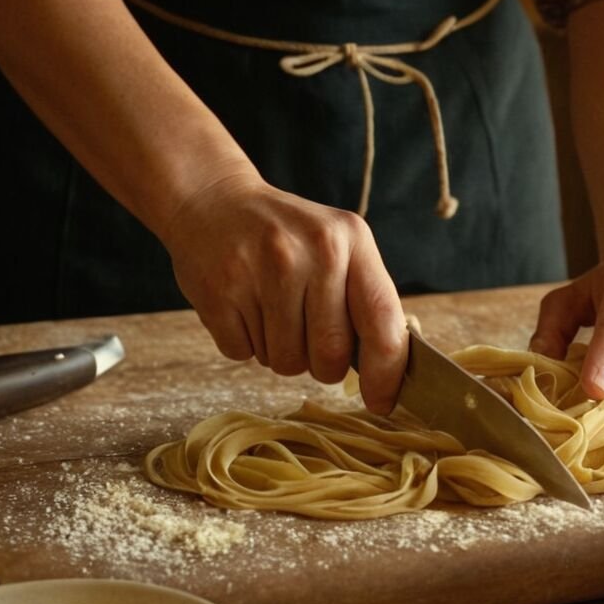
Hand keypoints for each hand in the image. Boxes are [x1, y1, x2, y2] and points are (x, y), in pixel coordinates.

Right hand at [160, 172, 408, 413]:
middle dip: (322, 364)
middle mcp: (311, 251)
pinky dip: (245, 343)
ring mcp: (261, 270)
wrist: (212, 200)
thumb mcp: (339, 245)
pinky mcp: (219, 291)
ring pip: (285, 362)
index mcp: (351, 240)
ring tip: (270, 309)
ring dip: (280, 352)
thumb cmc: (288, 235)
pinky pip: (243, 354)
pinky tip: (242, 305)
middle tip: (307, 333)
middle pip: (330, 358)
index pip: (382, 324)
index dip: (386, 375)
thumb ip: (366, 298)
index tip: (381, 403)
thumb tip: (391, 370)